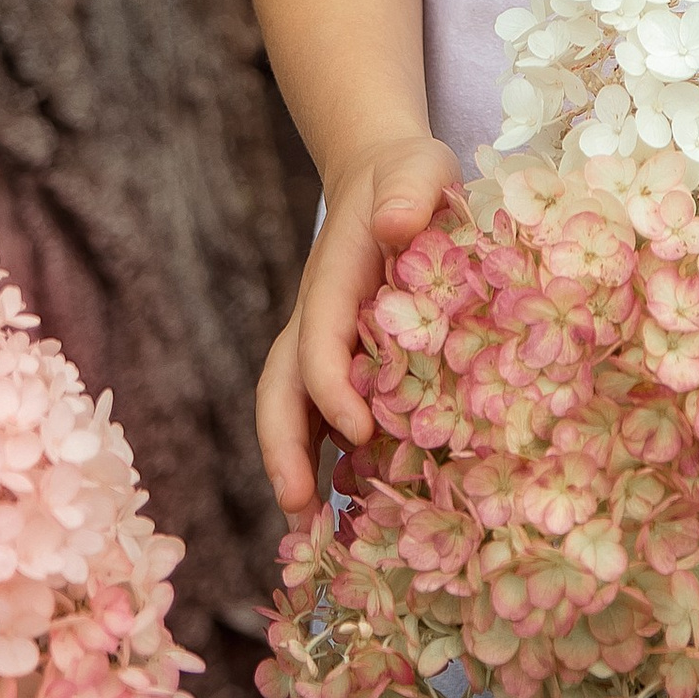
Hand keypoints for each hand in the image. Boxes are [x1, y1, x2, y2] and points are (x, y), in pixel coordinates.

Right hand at [256, 132, 458, 519]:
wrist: (386, 178)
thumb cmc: (408, 176)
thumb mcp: (416, 167)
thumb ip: (409, 188)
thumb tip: (397, 221)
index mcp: (331, 281)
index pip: (319, 340)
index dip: (331, 387)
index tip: (359, 430)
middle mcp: (317, 320)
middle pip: (281, 388)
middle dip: (283, 446)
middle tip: (297, 506)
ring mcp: (325, 345)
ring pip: (293, 411)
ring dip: (296, 465)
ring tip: (311, 530)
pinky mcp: (345, 361)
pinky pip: (323, 416)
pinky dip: (327, 460)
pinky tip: (352, 507)